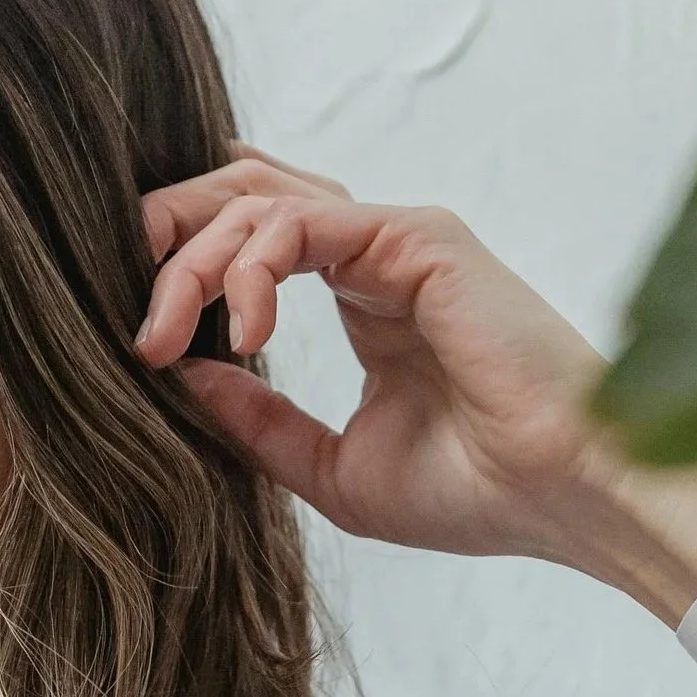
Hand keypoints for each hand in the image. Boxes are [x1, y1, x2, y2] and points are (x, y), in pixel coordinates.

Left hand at [136, 151, 696, 623]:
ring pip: (255, 196)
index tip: (140, 346)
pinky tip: (243, 334)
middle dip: (165, 241)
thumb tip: (175, 372)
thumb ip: (254, 418)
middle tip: (132, 322)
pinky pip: (301, 220)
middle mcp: (377, 255)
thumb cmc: (476, 493)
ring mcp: (398, 239)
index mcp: (363, 298)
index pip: (249, 241)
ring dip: (191, 259)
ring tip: (164, 335)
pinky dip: (252, 265)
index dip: (180, 273)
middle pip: (239, 197)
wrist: (564, 500)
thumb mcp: (329, 466)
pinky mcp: (417, 237)